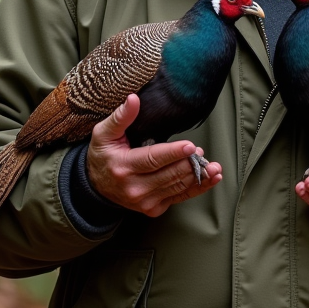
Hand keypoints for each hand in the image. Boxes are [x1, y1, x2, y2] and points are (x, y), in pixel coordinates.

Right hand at [86, 94, 222, 216]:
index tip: (190, 146)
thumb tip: (133, 99)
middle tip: (202, 152)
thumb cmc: (103, 156)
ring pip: (178, 187)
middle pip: (170, 175)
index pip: (153, 159)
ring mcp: (145, 201)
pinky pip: (180, 197)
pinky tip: (211, 179)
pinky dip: (198, 188)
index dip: (173, 153)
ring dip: (199, 176)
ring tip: (213, 166)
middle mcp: (134, 188)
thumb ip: (121, 117)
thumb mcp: (104, 134)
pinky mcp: (153, 208)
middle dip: (189, 163)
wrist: (95, 187)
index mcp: (123, 167)